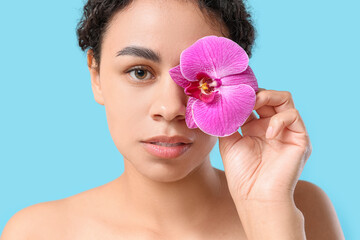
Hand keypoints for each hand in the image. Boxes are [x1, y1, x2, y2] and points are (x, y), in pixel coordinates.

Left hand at [218, 88, 311, 202]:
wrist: (255, 195)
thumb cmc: (241, 173)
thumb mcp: (229, 141)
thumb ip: (229, 121)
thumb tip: (223, 102)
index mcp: (254, 127)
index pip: (253, 102)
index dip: (244, 96)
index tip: (231, 93)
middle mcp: (271, 127)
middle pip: (268, 97)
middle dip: (254, 94)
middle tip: (242, 97)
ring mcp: (286, 131)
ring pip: (284, 99)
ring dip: (268, 97)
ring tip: (254, 104)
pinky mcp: (300, 138)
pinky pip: (293, 116)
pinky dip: (279, 120)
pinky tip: (267, 134)